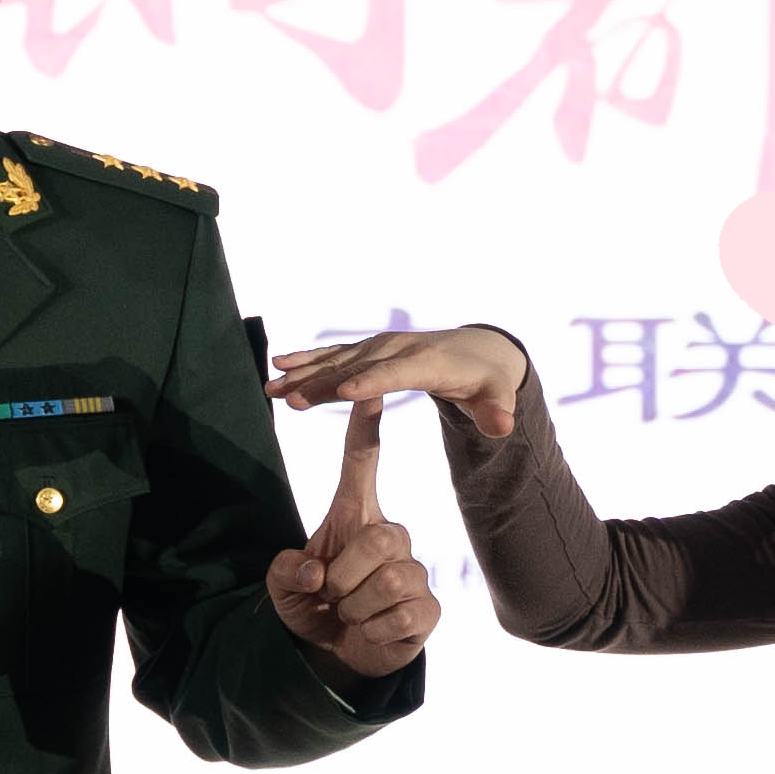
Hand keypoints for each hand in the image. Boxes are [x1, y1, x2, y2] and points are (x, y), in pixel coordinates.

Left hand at [264, 395, 440, 682]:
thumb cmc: (312, 606)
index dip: (364, 429)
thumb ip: (284, 572)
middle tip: (331, 596)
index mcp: (355, 517)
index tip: (366, 392)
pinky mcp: (427, 609)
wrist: (334, 653)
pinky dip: (373, 631)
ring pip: (391, 579)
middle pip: (380, 539)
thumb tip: (312, 570)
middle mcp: (390, 537)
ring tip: (350, 615)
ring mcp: (414, 572)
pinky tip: (370, 632)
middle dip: (343, 577)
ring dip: (356, 607)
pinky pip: (401, 615)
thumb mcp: (282, 587)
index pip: (362, 464)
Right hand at [265, 324, 530, 437]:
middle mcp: (398, 348)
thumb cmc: (487, 381)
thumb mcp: (498, 396)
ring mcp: (381, 346)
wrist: (477, 351)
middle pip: (355, 366)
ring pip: (338, 358)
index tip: (342, 391)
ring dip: (303, 371)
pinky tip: (278, 364)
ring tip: (271, 386)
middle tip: (288, 397)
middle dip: (321, 381)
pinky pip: (334, 354)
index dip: (370, 381)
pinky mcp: (369, 350)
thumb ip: (498, 412)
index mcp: (427, 362)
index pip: (395, 373)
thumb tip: (503, 427)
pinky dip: (307, 359)